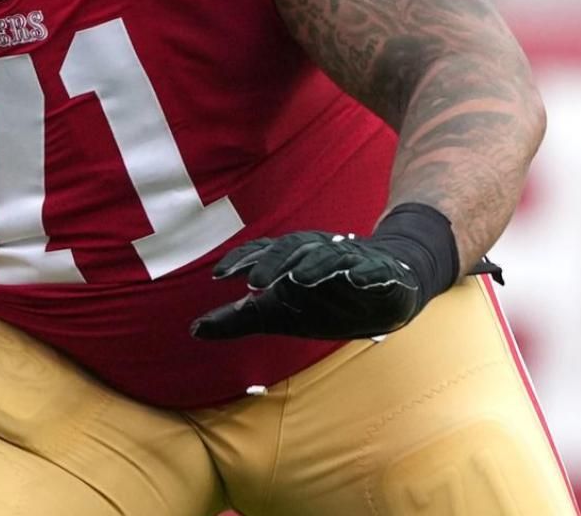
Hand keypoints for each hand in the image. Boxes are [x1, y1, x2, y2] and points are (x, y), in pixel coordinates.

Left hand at [190, 231, 423, 340]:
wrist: (387, 289)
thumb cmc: (326, 299)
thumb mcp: (280, 313)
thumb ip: (241, 317)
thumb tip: (194, 330)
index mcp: (292, 260)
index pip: (263, 254)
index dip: (242, 260)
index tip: (218, 276)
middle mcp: (318, 253)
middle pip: (293, 249)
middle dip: (274, 263)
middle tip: (254, 281)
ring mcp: (351, 260)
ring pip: (330, 256)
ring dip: (314, 265)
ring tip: (298, 279)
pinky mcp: (381, 273)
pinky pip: (372, 270)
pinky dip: (364, 273)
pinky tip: (355, 279)